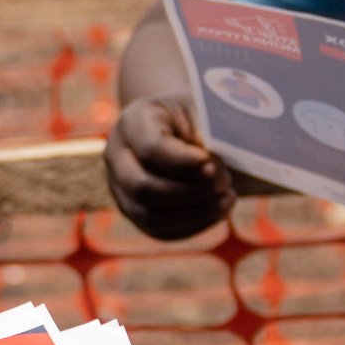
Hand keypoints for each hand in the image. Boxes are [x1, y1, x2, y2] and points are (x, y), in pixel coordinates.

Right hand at [106, 92, 233, 239]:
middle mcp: (117, 155)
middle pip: (143, 187)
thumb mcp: (204, 113)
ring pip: (149, 217)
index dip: (184, 164)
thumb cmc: (198, 117)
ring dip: (194, 214)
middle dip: (190, 193)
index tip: (214, 168)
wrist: (187, 129)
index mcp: (133, 121)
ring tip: (227, 200)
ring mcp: (121, 187)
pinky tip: (218, 212)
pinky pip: (160, 231)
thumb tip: (210, 168)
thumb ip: (207, 135)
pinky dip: (193, 226)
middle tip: (225, 184)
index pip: (151, 149)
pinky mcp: (135, 211)